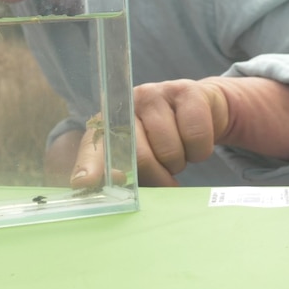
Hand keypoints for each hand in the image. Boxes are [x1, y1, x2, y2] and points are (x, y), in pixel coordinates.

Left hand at [71, 78, 228, 187]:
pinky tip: (194, 140)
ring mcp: (155, 94)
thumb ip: (126, 177)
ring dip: (180, 162)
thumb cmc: (166, 141)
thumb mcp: (143, 159)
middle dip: (159, 178)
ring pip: (171, 150)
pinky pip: (195, 136)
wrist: (204, 110)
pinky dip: (200, 150)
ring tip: (178, 152)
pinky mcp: (185, 91)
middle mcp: (126, 106)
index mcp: (109, 126)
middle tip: (166, 179)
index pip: (93, 149)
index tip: (83, 183)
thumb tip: (119, 198)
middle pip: (140, 157)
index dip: (89, 166)